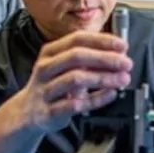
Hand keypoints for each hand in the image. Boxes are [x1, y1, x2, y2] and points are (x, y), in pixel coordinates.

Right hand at [12, 31, 132, 132]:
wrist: (28, 113)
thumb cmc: (52, 85)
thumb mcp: (65, 66)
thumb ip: (89, 59)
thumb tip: (118, 53)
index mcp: (50, 52)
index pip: (77, 39)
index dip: (102, 41)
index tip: (122, 45)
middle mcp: (46, 68)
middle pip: (76, 57)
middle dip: (105, 58)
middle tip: (125, 62)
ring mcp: (45, 89)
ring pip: (75, 79)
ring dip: (103, 78)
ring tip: (122, 79)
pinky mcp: (49, 111)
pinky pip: (75, 104)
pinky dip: (96, 99)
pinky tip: (110, 94)